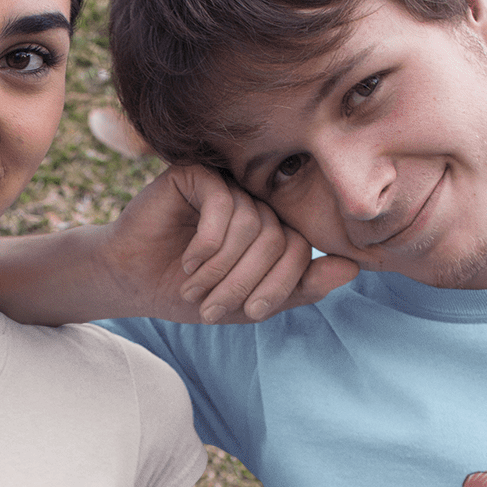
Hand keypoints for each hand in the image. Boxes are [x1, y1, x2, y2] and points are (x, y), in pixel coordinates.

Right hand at [102, 163, 358, 323]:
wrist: (133, 281)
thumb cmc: (189, 292)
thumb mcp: (248, 303)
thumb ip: (299, 288)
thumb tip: (353, 269)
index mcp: (273, 226)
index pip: (298, 250)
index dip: (278, 285)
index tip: (249, 313)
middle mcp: (255, 200)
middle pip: (276, 238)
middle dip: (245, 281)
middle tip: (212, 307)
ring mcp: (227, 184)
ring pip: (250, 225)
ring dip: (221, 269)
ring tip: (195, 287)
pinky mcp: (197, 174)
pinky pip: (223, 205)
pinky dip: (208, 243)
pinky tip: (188, 261)